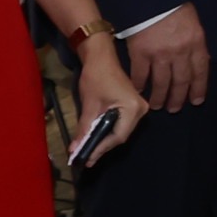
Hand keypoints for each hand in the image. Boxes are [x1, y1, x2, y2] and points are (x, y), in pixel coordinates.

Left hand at [70, 33, 145, 165]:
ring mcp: (138, 108)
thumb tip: (75, 150)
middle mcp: (141, 110)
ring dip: (104, 140)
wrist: (101, 57)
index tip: (86, 159)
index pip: (118, 136)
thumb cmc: (95, 78)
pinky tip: (96, 137)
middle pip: (121, 136)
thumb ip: (84, 129)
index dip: (101, 148)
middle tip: (86, 158)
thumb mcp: (89, 106)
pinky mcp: (133, 106)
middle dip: (102, 146)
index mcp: (132, 108)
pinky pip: (121, 124)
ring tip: (89, 150)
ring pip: (120, 131)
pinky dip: (107, 131)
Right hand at [125, 4, 211, 112]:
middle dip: (178, 98)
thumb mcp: (193, 25)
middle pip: (181, 81)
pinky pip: (141, 75)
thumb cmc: (175, 9)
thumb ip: (195, 45)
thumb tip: (198, 65)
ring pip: (161, 83)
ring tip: (158, 106)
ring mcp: (159, 54)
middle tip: (174, 109)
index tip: (196, 101)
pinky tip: (140, 91)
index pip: (200, 72)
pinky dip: (140, 86)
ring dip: (160, 97)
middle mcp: (180, 52)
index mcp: (196, 43)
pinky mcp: (140, 53)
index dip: (198, 88)